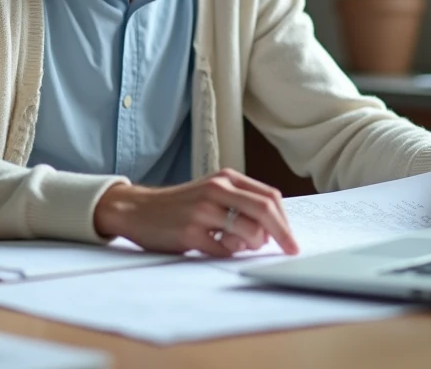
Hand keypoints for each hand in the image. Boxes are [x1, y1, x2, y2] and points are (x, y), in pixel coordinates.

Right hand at [93, 168, 300, 257]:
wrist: (138, 210)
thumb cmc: (181, 205)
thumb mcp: (212, 194)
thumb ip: (241, 205)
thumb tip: (273, 230)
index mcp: (226, 178)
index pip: (269, 197)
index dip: (286, 220)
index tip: (292, 240)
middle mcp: (216, 189)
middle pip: (265, 210)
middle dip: (283, 234)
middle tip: (291, 251)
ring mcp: (203, 210)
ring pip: (249, 232)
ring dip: (251, 245)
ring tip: (236, 244)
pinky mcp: (191, 231)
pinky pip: (224, 250)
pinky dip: (227, 253)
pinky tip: (214, 246)